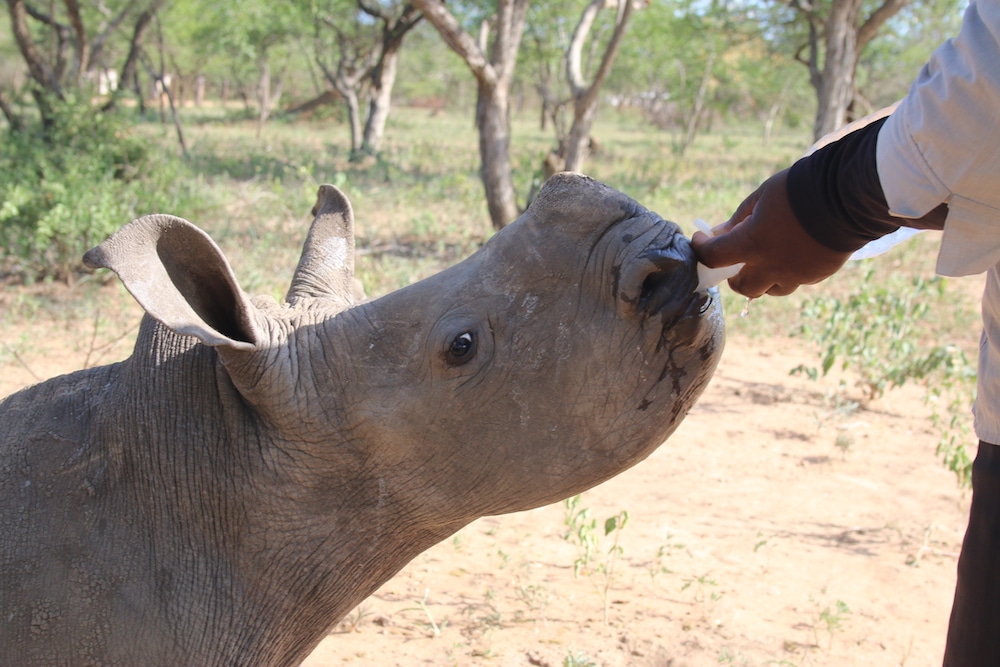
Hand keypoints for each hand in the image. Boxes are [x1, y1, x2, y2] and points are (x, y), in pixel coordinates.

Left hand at [690, 169, 852, 297]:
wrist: (848, 194)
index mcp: (753, 244)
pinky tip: (792, 255)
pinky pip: (794, 281)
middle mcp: (772, 266)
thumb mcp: (762, 197)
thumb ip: (738, 219)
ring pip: (769, 289)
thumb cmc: (799, 189)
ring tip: (765, 259)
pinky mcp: (817, 275)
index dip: (701, 249)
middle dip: (733, 275)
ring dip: (761, 278)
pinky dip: (786, 273)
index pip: (713, 257)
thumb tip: (718, 232)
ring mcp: (795, 274)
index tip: (700, 239)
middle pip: (742, 287)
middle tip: (735, 259)